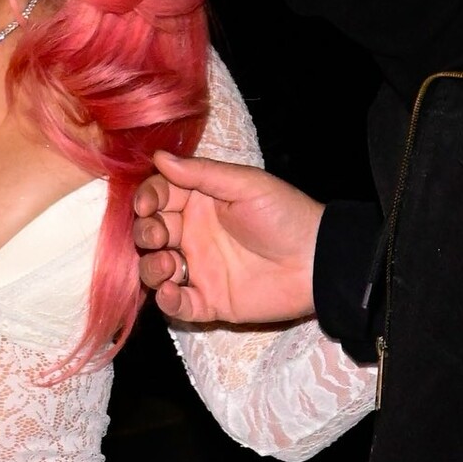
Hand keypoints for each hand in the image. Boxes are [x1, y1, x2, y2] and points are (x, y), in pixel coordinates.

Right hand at [133, 151, 322, 324]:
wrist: (317, 261)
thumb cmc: (284, 215)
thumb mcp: (245, 185)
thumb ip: (201, 173)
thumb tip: (158, 157)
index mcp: (200, 203)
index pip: (160, 197)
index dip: (147, 199)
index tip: (147, 206)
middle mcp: (194, 235)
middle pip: (151, 233)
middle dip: (145, 234)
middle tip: (158, 236)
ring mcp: (199, 269)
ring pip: (156, 269)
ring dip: (151, 267)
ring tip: (168, 265)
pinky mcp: (209, 301)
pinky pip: (177, 304)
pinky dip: (167, 300)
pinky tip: (172, 291)